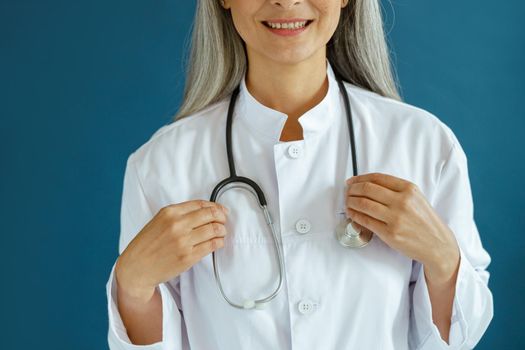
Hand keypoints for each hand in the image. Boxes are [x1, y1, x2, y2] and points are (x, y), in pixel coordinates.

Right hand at [115, 200, 229, 301]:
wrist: (136, 267)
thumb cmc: (148, 244)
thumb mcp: (160, 220)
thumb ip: (180, 214)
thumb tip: (206, 210)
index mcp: (170, 212)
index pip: (201, 204)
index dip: (215, 206)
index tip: (221, 210)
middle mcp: (177, 224)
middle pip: (211, 215)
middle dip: (222, 217)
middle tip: (224, 221)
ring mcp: (183, 241)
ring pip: (214, 230)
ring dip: (222, 230)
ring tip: (221, 232)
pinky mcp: (188, 257)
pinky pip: (211, 245)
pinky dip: (219, 242)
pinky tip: (217, 242)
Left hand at [345, 172, 459, 282]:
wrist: (437, 244)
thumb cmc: (425, 221)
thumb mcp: (416, 198)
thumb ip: (396, 190)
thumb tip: (368, 185)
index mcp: (409, 189)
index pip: (377, 178)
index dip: (360, 178)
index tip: (352, 181)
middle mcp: (402, 201)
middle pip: (367, 189)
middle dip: (352, 189)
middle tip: (347, 191)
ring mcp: (395, 218)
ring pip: (363, 204)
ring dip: (350, 202)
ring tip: (347, 202)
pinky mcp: (389, 233)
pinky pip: (365, 221)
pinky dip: (354, 215)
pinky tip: (351, 213)